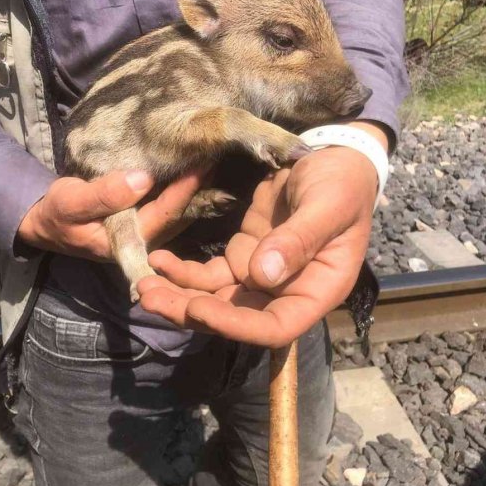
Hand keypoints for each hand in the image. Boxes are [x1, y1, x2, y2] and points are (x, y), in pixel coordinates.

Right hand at [17, 169, 203, 259]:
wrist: (49, 222)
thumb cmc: (58, 213)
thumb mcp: (71, 201)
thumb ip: (104, 194)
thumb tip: (142, 179)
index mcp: (128, 242)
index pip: (165, 215)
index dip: (185, 190)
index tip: (202, 163)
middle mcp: (144, 241)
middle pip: (180, 214)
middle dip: (199, 185)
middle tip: (216, 153)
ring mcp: (147, 231)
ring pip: (179, 210)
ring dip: (196, 185)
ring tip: (212, 155)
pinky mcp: (146, 220)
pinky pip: (171, 203)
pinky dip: (184, 185)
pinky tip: (195, 165)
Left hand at [138, 129, 383, 346]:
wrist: (333, 158)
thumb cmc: (342, 183)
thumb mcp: (327, 206)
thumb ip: (299, 240)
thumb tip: (262, 275)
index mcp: (318, 291)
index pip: (276, 327)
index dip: (237, 325)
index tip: (199, 308)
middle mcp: (288, 292)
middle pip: (237, 318)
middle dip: (191, 312)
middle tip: (149, 300)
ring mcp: (262, 276)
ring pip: (217, 299)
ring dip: (180, 296)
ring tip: (143, 284)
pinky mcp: (244, 256)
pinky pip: (210, 274)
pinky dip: (182, 271)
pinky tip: (157, 259)